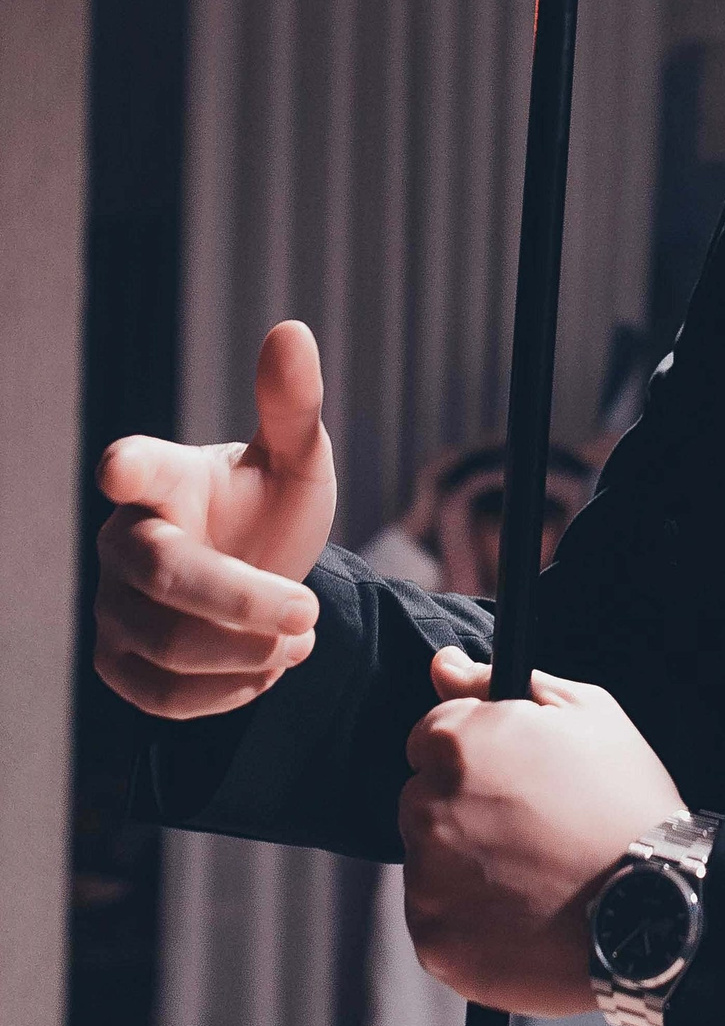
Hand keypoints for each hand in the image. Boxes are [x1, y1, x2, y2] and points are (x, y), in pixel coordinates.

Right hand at [94, 321, 335, 718]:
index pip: (138, 468)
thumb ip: (293, 405)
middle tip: (311, 614)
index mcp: (162, 478)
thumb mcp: (297, 460)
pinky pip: (163, 694)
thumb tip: (291, 331)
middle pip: (168, 578)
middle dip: (247, 602)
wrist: (261, 578)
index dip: (128, 469)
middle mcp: (122, 538)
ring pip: (169, 647)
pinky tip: (265, 667)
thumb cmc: (269, 508)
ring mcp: (112, 603)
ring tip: (298, 636)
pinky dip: (228, 692)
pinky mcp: (117, 662)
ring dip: (250, 652)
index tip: (120, 467)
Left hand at [400, 647, 685, 1014]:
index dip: (476, 755)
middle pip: (423, 801)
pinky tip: (523, 915)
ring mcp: (428, 883)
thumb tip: (443, 665)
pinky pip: (437, 922)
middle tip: (533, 831)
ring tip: (534, 876)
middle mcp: (429, 811)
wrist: (657, 910)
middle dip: (465, 809)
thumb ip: (497, 685)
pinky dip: (469, 921)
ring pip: (428, 863)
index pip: (429, 739)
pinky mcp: (435, 943)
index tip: (515, 781)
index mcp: (460, 746)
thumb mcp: (587, 716)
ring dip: (465, 866)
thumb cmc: (628, 805)